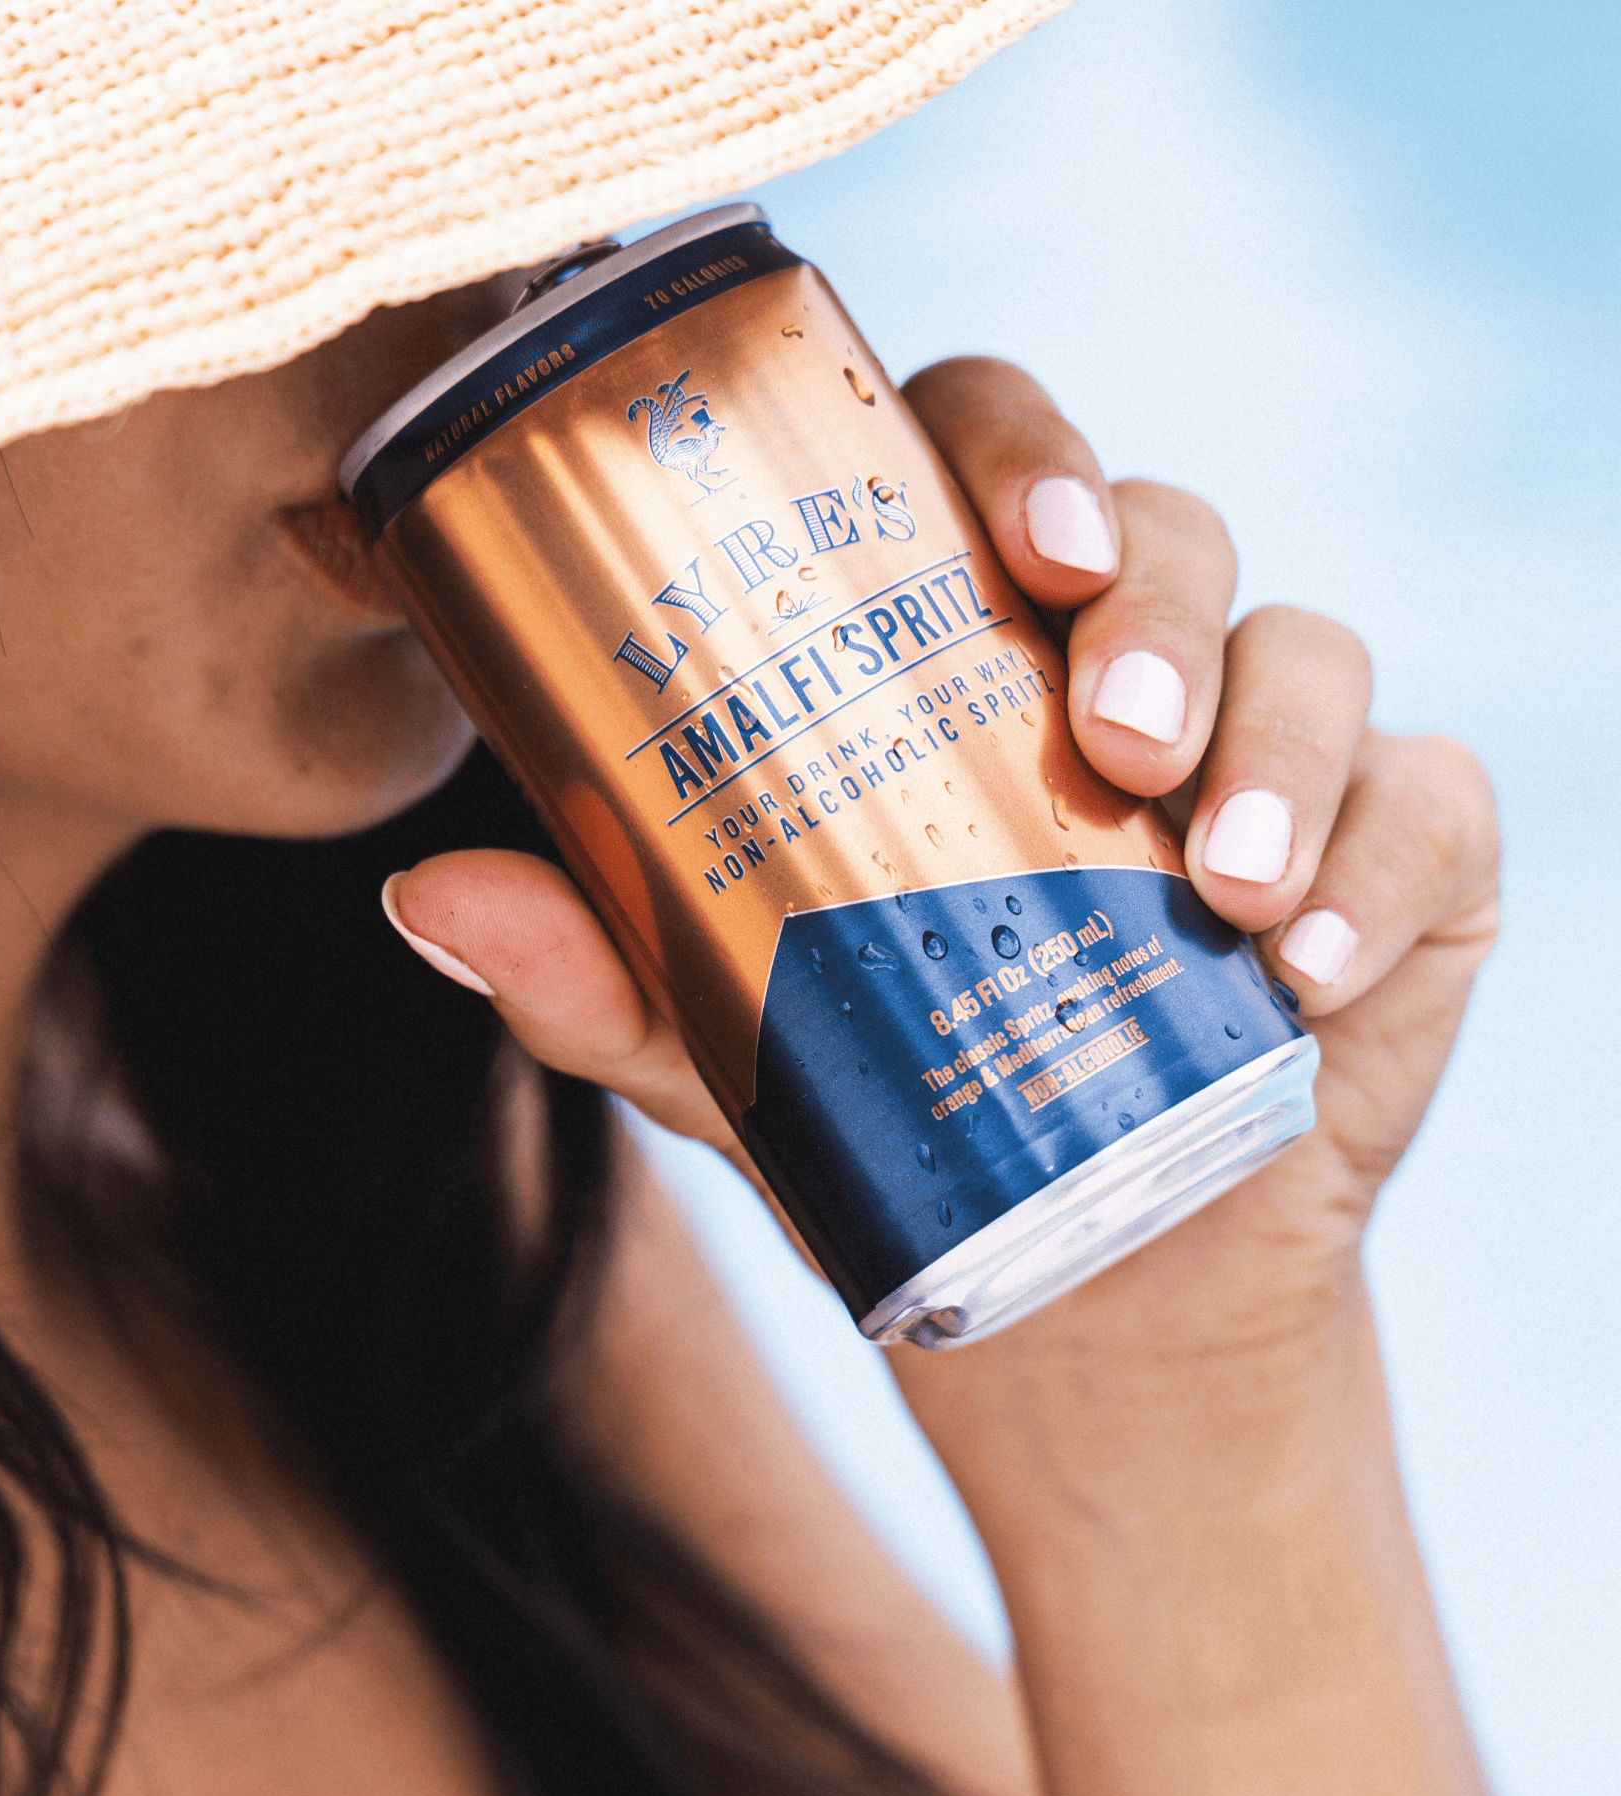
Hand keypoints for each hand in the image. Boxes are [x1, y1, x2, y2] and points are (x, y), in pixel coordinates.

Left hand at [382, 356, 1500, 1370]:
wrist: (1071, 1285)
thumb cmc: (897, 1111)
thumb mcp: (737, 1048)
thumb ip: (600, 973)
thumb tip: (420, 894)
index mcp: (970, 664)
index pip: (997, 476)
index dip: (1017, 454)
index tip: (1011, 540)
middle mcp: (1129, 676)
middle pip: (1166, 535)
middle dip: (1153, 601)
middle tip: (1105, 729)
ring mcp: (1276, 761)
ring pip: (1309, 652)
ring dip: (1273, 744)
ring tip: (1214, 882)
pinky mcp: (1401, 862)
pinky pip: (1431, 807)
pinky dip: (1384, 863)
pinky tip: (1310, 964)